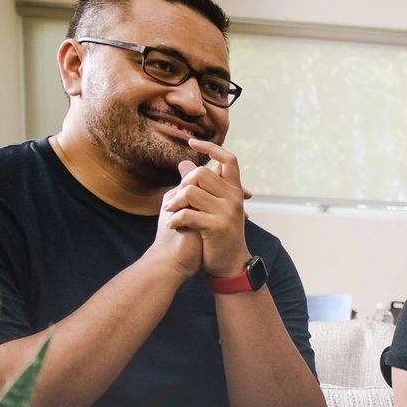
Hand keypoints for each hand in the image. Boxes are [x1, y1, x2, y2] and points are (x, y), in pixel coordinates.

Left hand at [162, 139, 252, 279]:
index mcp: (234, 191)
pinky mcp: (218, 227)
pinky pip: (188, 213)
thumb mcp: (212, 207)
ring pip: (191, 192)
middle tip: (173, 200)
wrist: (228, 264)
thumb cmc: (218, 234)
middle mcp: (234, 198)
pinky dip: (175, 219)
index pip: (228, 160)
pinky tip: (173, 225)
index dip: (211, 148)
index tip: (192, 143)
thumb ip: (201, 186)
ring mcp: (227, 212)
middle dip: (181, 185)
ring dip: (174, 202)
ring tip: (171, 212)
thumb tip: (184, 163)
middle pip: (202, 173)